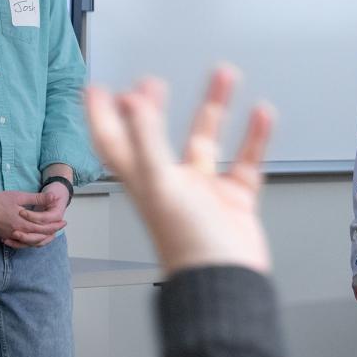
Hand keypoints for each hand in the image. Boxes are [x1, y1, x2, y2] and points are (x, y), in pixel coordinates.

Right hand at [0, 184, 65, 246]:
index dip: (55, 225)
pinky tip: (32, 239)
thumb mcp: (19, 196)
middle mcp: (18, 232)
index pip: (44, 227)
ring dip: (41, 239)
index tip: (63, 222)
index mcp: (23, 222)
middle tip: (60, 228)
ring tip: (49, 234)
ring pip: (30, 242)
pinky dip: (28, 242)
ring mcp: (10, 236)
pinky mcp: (4, 236)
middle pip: (39, 236)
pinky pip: (19, 243)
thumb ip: (37, 198)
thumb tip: (53, 197)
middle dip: (51, 232)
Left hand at [85, 65, 273, 275]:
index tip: (95, 89)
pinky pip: (245, 159)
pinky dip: (254, 136)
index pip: (113, 142)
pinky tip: (261, 115)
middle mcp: (170, 182)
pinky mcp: (234, 198)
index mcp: (143, 180)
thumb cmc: (187, 245)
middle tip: (151, 81)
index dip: (101, 117)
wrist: (227, 281)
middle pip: (157, 136)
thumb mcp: (160, 184)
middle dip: (154, 108)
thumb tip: (131, 102)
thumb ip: (146, 139)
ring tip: (224, 75)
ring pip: (207, 139)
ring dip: (215, 107)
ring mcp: (203, 190)